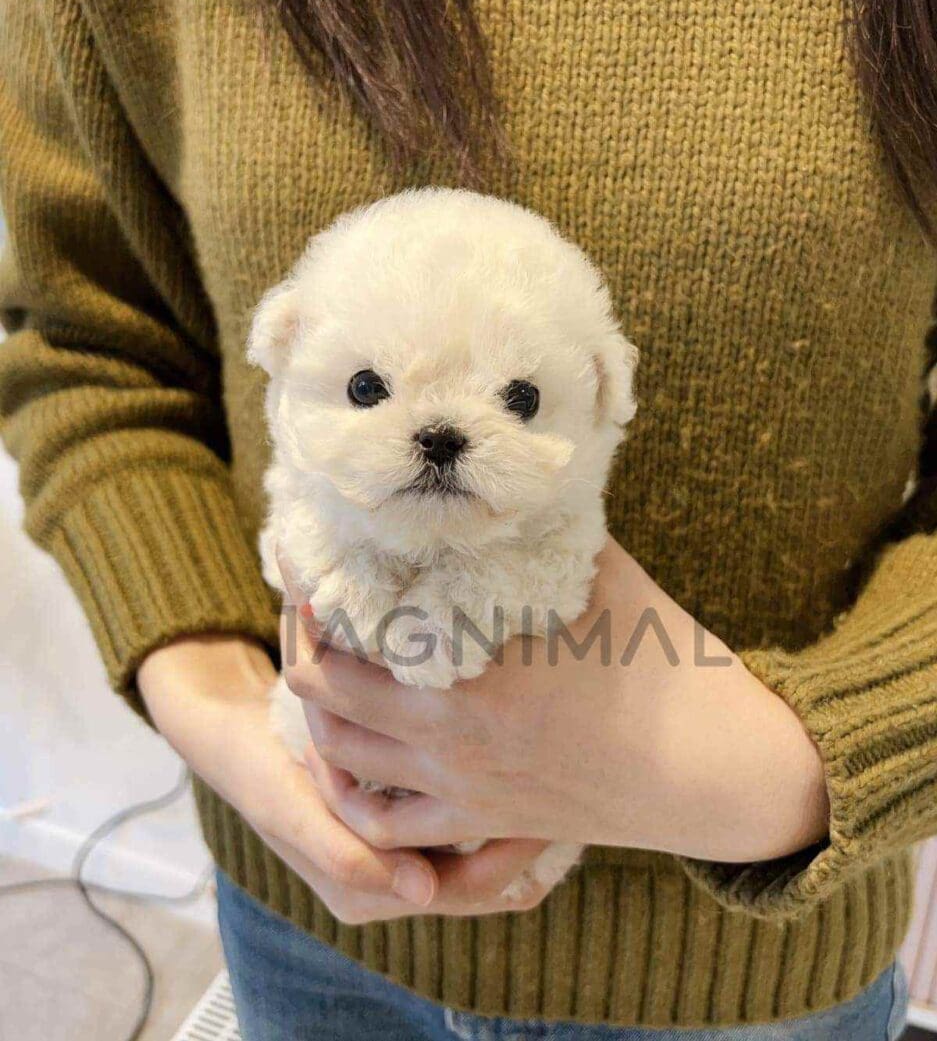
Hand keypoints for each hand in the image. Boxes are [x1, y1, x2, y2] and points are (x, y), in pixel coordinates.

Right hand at [138, 634, 553, 921]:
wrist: (236, 738)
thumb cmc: (262, 772)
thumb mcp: (293, 809)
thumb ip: (344, 853)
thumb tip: (420, 894)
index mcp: (367, 891)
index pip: (467, 888)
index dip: (514, 855)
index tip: (553, 807)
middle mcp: (392, 878)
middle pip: (486, 872)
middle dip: (527, 837)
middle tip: (571, 789)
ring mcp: (400, 846)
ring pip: (479, 845)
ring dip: (514, 817)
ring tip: (557, 778)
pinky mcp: (403, 815)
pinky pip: (463, 818)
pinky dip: (491, 798)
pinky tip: (518, 766)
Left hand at [285, 537, 829, 863]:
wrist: (712, 766)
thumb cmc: (662, 660)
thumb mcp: (595, 572)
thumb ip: (532, 532)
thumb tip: (495, 485)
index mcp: (468, 662)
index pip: (347, 616)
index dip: (306, 578)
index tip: (294, 548)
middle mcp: (446, 731)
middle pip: (322, 687)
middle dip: (302, 640)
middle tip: (310, 605)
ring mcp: (459, 784)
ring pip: (339, 758)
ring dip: (318, 711)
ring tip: (325, 669)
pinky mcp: (481, 821)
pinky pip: (385, 826)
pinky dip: (352, 794)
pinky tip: (355, 760)